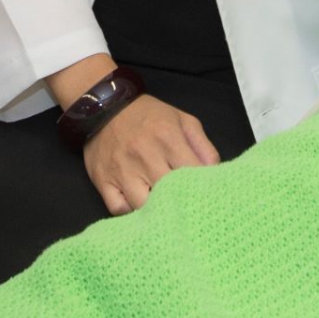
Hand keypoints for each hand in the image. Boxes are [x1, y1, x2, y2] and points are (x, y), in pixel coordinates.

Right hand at [82, 94, 220, 213]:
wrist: (105, 106)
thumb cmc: (149, 116)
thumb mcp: (183, 121)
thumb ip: (203, 147)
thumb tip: (215, 174)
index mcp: (168, 139)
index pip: (193, 174)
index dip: (201, 188)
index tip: (204, 194)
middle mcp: (144, 156)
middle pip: (168, 194)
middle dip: (178, 202)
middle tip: (183, 205)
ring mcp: (121, 170)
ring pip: (142, 206)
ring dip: (153, 209)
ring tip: (160, 206)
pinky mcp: (103, 180)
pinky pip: (118, 209)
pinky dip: (129, 211)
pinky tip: (136, 203)